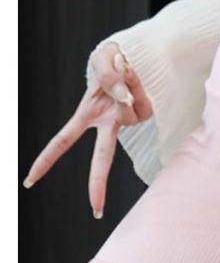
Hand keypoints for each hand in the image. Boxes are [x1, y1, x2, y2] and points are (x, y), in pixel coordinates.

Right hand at [22, 42, 152, 217]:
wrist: (141, 52)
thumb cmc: (113, 59)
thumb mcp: (103, 59)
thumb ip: (108, 76)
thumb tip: (123, 99)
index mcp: (87, 116)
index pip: (62, 141)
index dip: (45, 160)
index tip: (29, 182)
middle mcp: (108, 123)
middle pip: (102, 157)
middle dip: (97, 181)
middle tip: (95, 210)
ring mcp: (127, 119)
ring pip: (124, 112)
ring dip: (124, 85)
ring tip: (123, 68)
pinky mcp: (145, 111)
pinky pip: (140, 101)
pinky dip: (136, 83)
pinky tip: (134, 73)